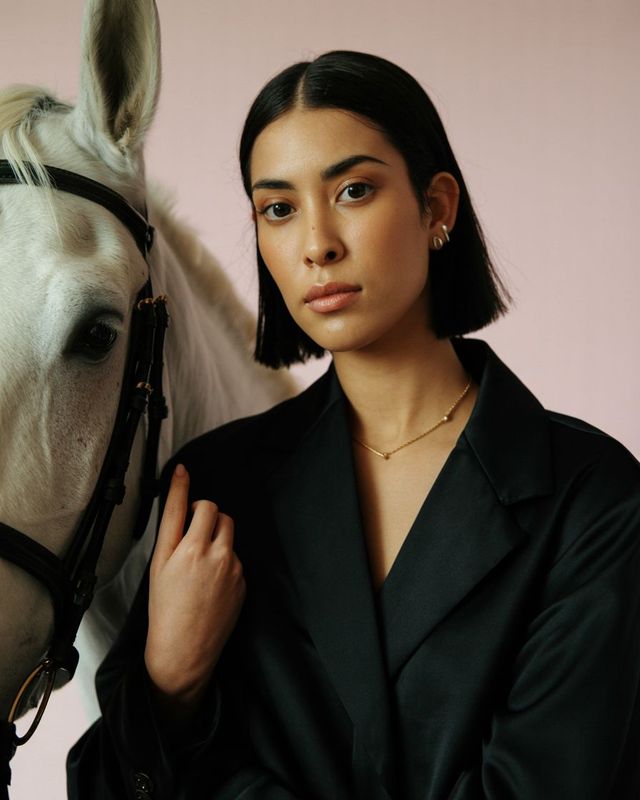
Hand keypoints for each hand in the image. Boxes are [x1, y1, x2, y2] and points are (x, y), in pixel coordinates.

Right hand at [144, 464, 245, 719]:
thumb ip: (171, 533)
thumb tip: (181, 504)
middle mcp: (211, 554)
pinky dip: (225, 560)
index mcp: (184, 551)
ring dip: (217, 535)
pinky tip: (211, 583)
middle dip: (204, 515)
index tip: (181, 470)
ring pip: (228, 532)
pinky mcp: (243, 580)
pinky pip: (236, 557)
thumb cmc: (165, 610)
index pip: (184, 506)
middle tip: (191, 531)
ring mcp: (231, 567)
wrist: (185, 650)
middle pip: (215, 512)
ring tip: (200, 561)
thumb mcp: (158, 569)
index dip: (181, 486)